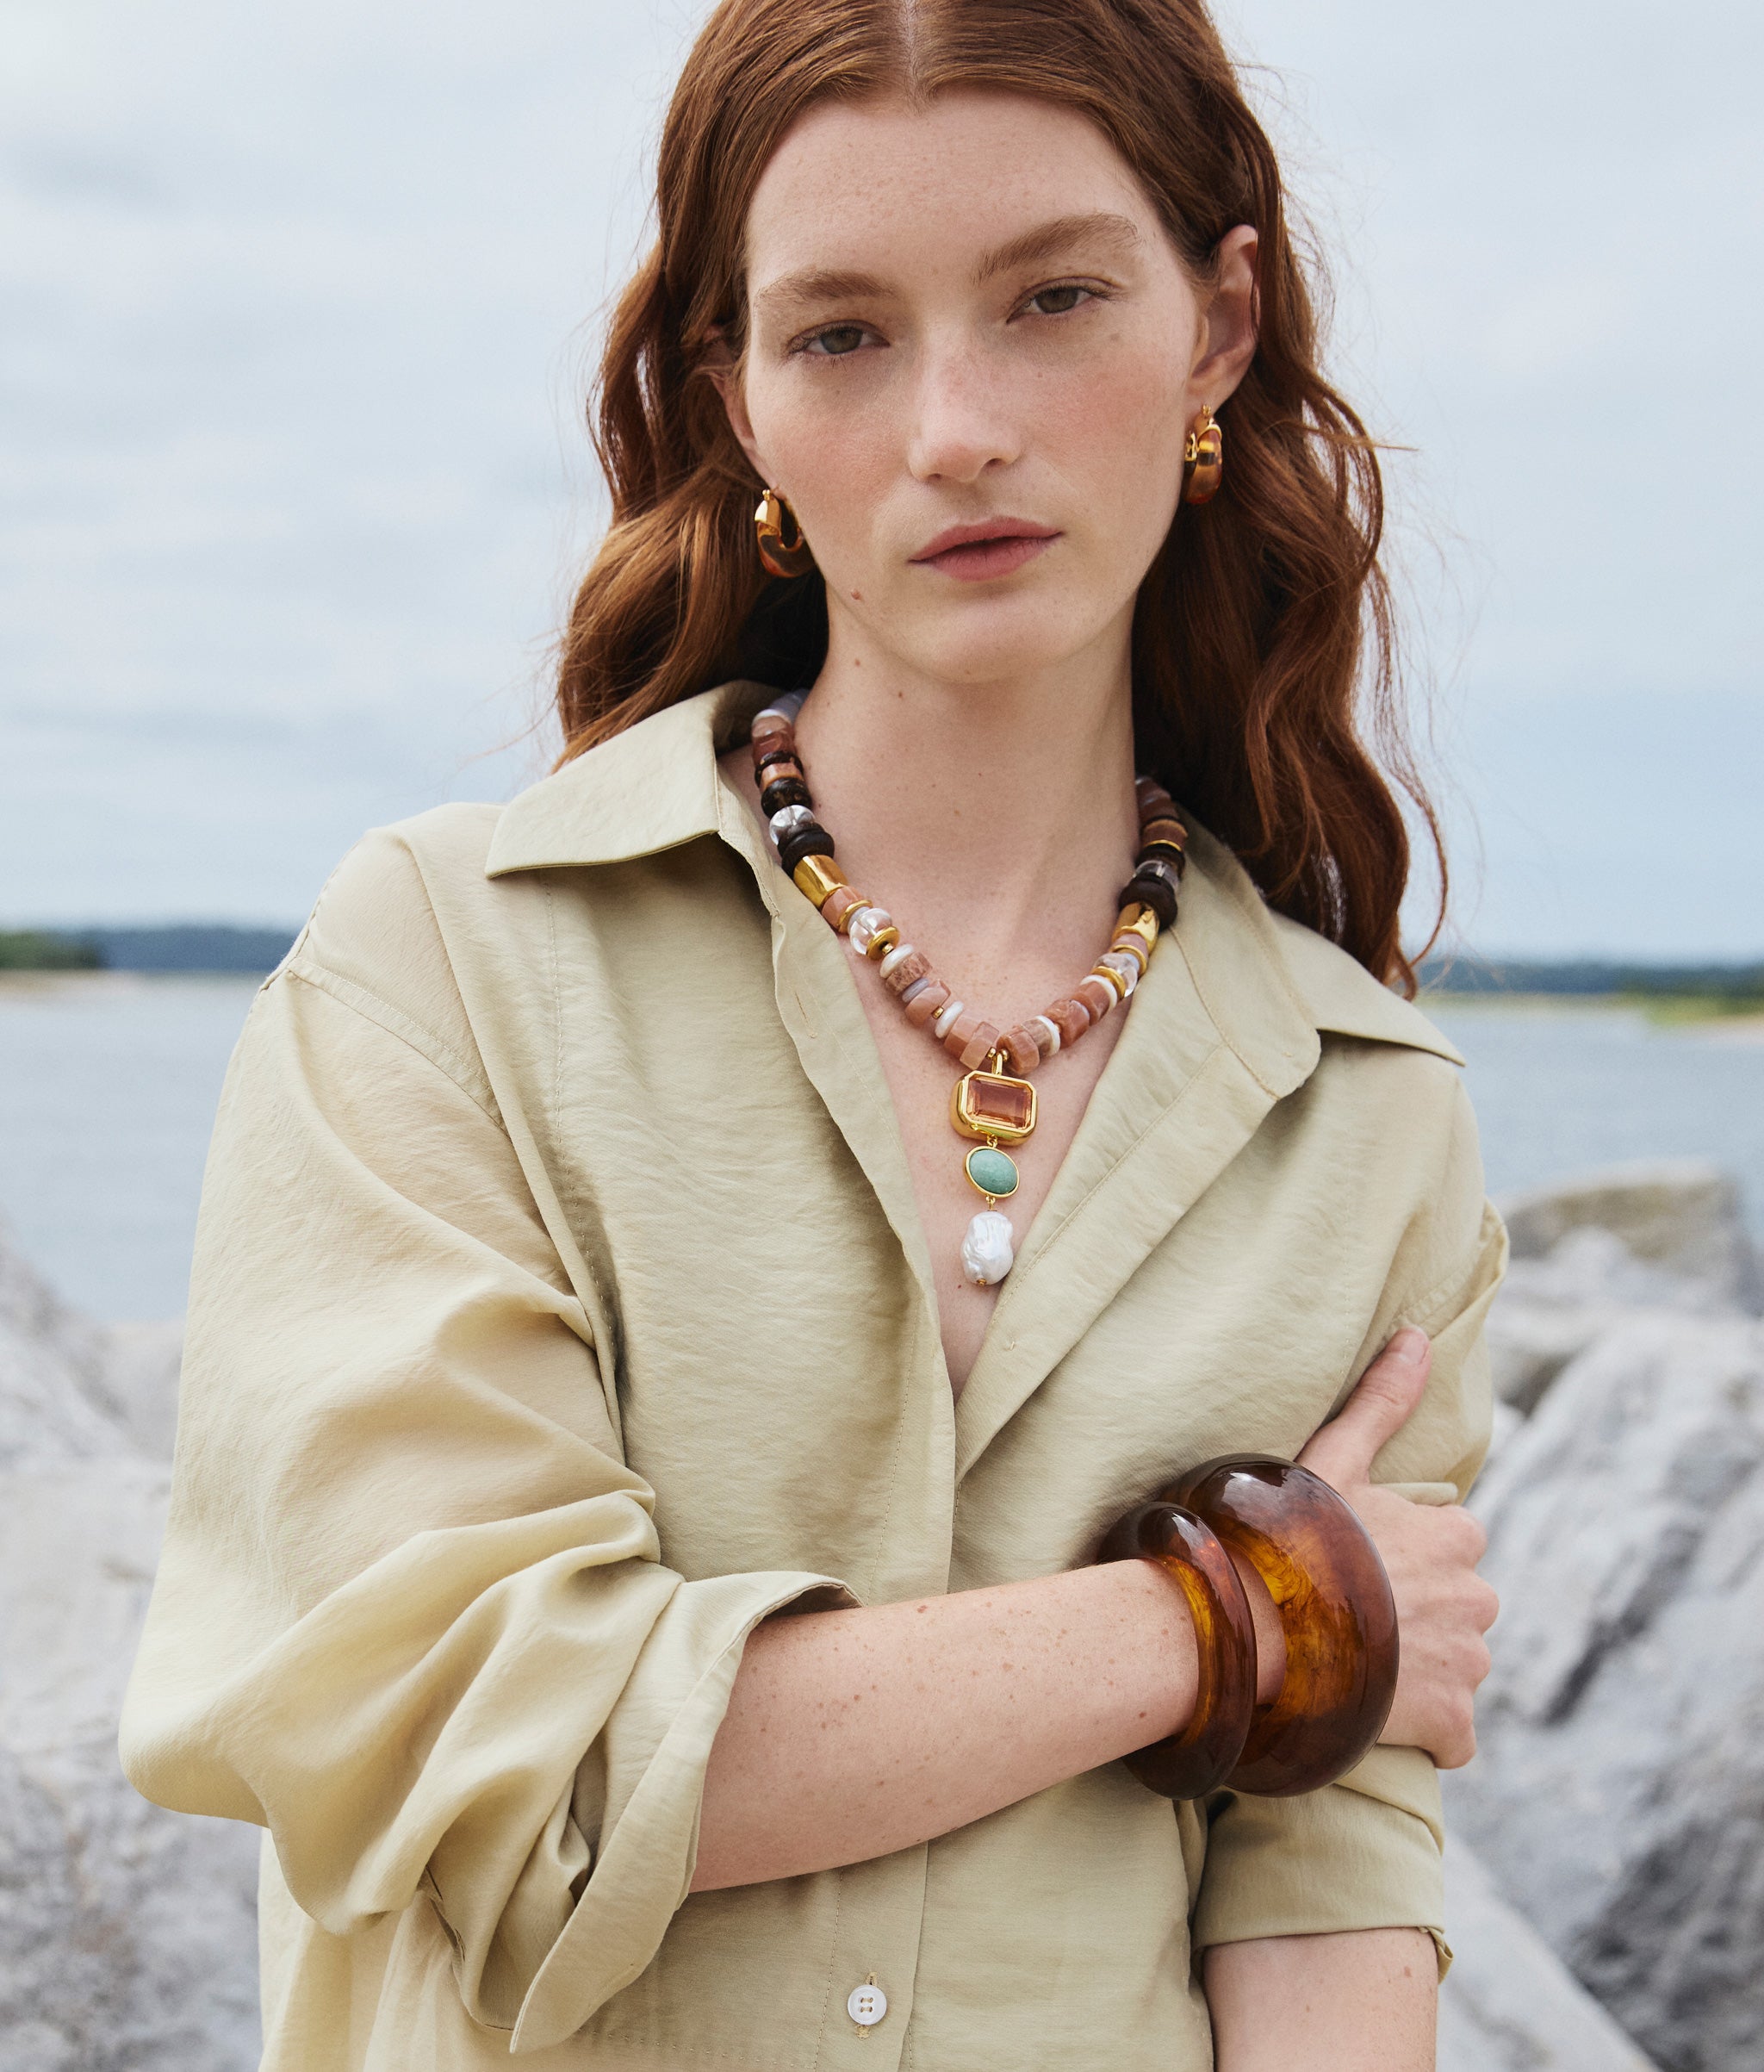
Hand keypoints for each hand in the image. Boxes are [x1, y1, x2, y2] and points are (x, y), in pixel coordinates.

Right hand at [1296, 1329, 1496, 1767]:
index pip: (1451, 1545)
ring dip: (1418, 1672)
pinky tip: (1376, 1716)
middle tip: (1350, 1621)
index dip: (1402, 1558)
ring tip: (1354, 1668)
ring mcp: (1466, 1664)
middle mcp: (1477, 1598)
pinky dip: (1425, 1731)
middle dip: (1419, 1617)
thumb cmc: (1291, 1538)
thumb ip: (1382, 1400)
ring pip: (1455, 1668)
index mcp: (1457, 1535)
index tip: (1356, 1568)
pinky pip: (1452, 1734)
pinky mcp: (1450, 1722)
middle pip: (1457, 1608)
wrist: (1262, 1629)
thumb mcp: (1335, 1459)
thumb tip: (1419, 1334)